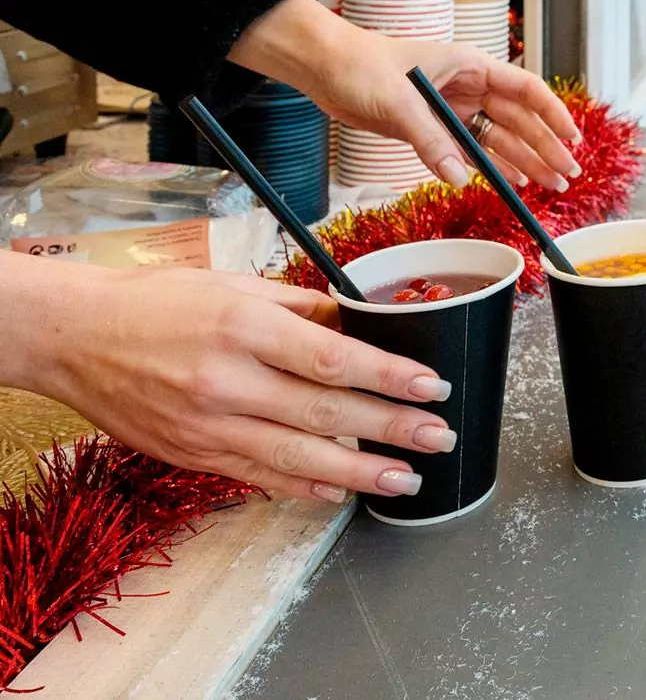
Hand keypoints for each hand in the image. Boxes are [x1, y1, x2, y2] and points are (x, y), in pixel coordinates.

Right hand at [3, 253, 456, 501]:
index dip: (387, 376)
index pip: (331, 358)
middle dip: (391, 428)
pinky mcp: (193, 454)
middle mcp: (228, 380)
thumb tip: (358, 323)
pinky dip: (305, 485)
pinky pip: (259, 475)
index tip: (430, 386)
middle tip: (438, 436)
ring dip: (360, 471)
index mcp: (244, 327)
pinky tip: (343, 490)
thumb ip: (300, 307)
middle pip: (325, 411)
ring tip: (407, 479)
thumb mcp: (235, 287)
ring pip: (298, 454)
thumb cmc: (159, 303)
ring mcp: (208, 424)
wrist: (76, 339)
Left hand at [231, 0, 581, 191]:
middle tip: (567, 176)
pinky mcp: (434, 127)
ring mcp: (452, 109)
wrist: (323, 67)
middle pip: (518, 120)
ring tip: (549, 186)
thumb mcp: (398, 102)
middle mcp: (468, 86)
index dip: (553, 115)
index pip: (527, 89)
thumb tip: (460, 177)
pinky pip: (471, 150)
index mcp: (471, 65)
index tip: (573, 140)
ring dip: (524, 161)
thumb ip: (431, 140)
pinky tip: (512, 182)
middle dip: (544, 148)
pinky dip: (492, 167)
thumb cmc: (360, 66)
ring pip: (498, 138)